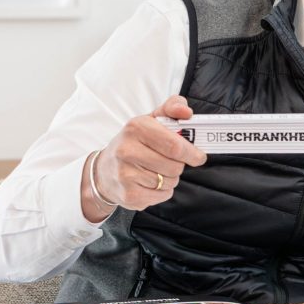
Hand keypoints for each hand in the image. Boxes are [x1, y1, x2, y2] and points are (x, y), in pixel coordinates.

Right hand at [81, 95, 206, 221]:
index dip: (192, 153)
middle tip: (171, 161)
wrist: (104, 170)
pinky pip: (162, 195)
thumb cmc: (135, 142)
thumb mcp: (151, 119)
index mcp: (136, 127)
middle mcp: (127, 151)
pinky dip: (163, 191)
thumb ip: (172, 107)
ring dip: (170, 178)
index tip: (199, 157)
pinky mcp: (129, 195)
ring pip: (170, 182)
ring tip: (157, 170)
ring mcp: (126, 175)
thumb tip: (187, 112)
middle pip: (175, 166)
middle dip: (179, 165)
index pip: (174, 145)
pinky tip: (150, 183)